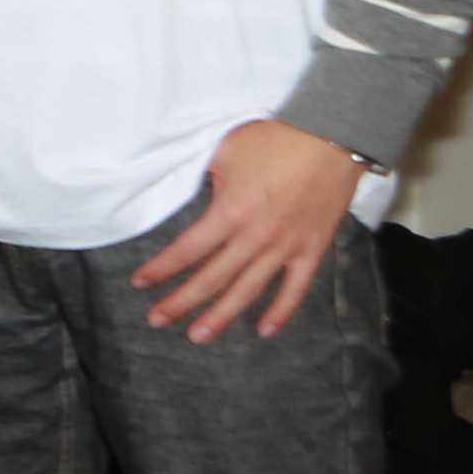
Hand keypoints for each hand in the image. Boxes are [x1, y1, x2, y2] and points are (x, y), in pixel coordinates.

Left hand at [134, 120, 361, 341]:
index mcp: (229, 213)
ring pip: (248, 291)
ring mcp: (286, 247)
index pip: (187, 250)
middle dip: (181, 302)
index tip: (140, 283)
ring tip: (199, 336)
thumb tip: (199, 199)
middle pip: (212, 278)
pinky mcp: (313, 250)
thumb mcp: (226, 154)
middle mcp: (255, 237)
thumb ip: (209, 181)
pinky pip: (296, 289)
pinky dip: (282, 312)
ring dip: (222, 316)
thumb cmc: (274, 140)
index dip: (161, 269)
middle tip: (157, 320)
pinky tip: (265, 331)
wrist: (332, 137)